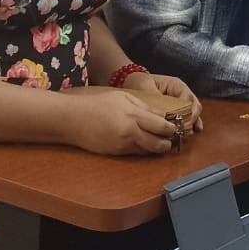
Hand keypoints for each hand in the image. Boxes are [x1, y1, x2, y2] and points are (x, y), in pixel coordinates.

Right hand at [62, 88, 177, 155]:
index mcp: (133, 115)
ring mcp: (123, 145)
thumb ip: (144, 106)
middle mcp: (130, 132)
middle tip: (172, 139)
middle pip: (159, 143)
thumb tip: (161, 115)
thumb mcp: (122, 97)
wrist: (73, 119)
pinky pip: (136, 153)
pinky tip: (145, 144)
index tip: (175, 127)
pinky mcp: (117, 153)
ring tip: (162, 142)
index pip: (161, 126)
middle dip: (168, 142)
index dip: (171, 128)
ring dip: (158, 148)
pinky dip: (144, 150)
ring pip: (149, 151)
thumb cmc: (97, 104)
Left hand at [123, 70, 202, 131]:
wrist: (132, 84)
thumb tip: (165, 111)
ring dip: (192, 123)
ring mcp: (180, 102)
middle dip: (192, 119)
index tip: (184, 121)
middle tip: (186, 130)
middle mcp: (181, 93)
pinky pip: (187, 117)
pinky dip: (190, 125)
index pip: (188, 97)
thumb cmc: (139, 83)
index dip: (189, 110)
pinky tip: (192, 132)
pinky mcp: (177, 110)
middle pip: (194, 106)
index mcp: (176, 85)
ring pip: (193, 112)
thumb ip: (156, 98)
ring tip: (188, 133)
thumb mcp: (145, 87)